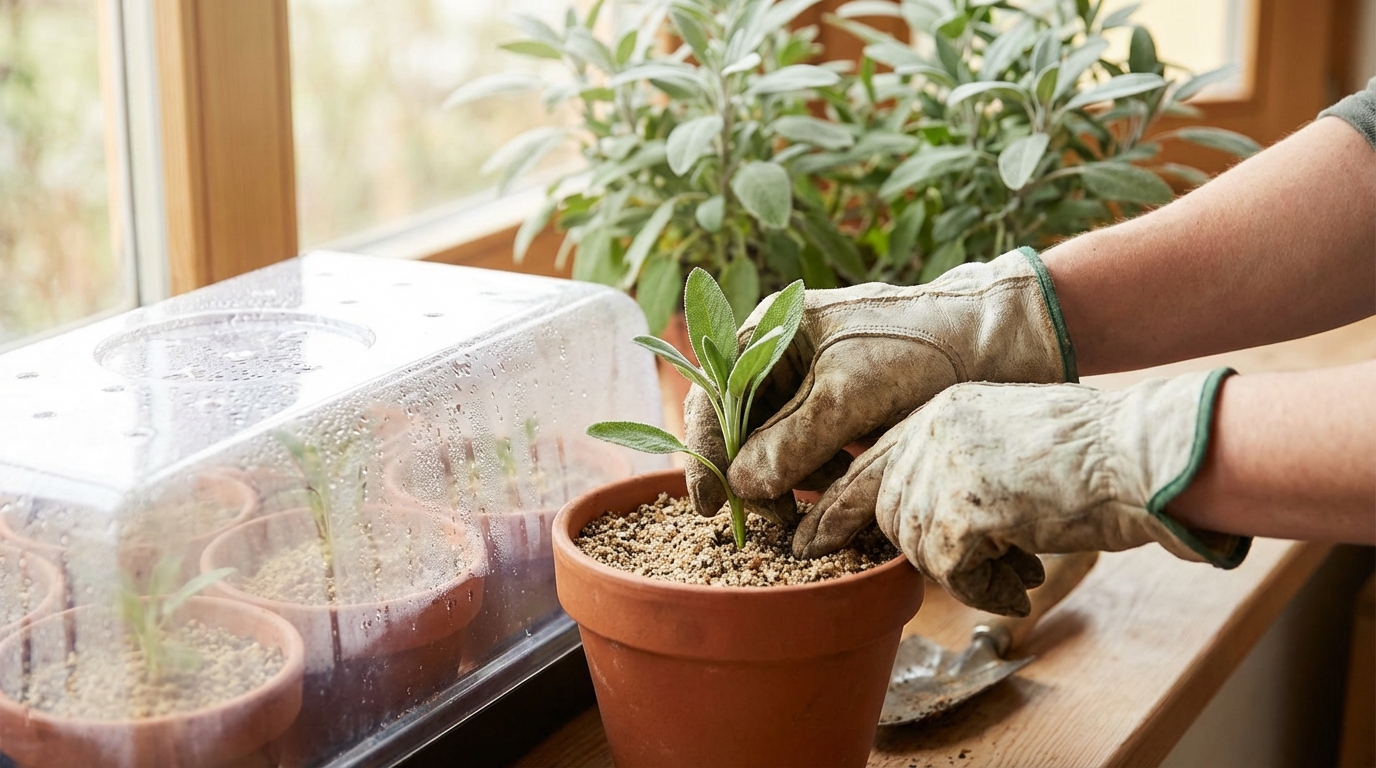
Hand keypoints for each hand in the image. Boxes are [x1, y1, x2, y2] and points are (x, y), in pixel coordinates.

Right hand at [684, 248, 1075, 530]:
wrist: (1000, 343)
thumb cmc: (922, 348)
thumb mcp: (850, 394)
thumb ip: (792, 440)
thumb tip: (741, 483)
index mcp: (770, 330)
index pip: (712, 393)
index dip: (704, 451)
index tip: (709, 505)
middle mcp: (782, 355)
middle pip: (739, 425)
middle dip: (751, 474)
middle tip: (774, 519)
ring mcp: (812, 384)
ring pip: (775, 445)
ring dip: (787, 480)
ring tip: (814, 503)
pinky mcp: (842, 411)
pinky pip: (811, 451)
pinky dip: (819, 476)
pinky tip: (840, 488)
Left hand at [794, 370, 1249, 615]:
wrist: (1137, 454)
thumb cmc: (1090, 453)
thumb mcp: (1004, 438)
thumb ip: (953, 466)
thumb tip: (919, 526)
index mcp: (939, 410)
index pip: (868, 461)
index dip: (838, 505)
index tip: (810, 537)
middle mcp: (930, 431)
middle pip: (888, 512)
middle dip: (921, 548)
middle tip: (977, 562)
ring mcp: (943, 467)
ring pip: (916, 545)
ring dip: (966, 570)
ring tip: (1018, 566)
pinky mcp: (964, 509)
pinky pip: (951, 571)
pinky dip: (986, 586)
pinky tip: (1022, 578)